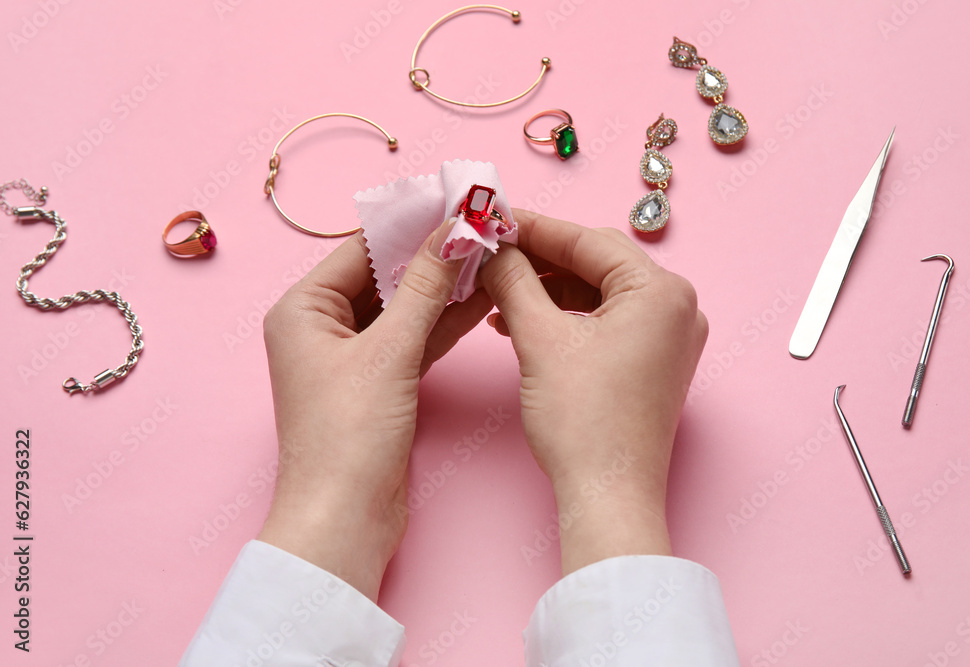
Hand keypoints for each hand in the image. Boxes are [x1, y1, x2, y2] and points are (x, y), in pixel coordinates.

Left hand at [257, 223, 491, 599]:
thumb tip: (454, 230)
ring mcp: (352, 357)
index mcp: (302, 310)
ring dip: (444, 285)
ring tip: (491, 253)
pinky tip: (480, 297)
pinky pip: (414, 338)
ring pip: (404, 307)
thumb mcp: (390, 352)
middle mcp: (321, 328)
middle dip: (432, 253)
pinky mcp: (379, 383)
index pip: (362, 247)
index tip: (454, 198)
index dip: (411, 222)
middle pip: (385, 274)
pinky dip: (444, 321)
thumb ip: (426, 287)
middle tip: (480, 224)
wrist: (345, 520)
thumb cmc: (345, 439)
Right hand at [479, 210, 707, 573]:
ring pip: (598, 293)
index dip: (534, 229)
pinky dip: (565, 318)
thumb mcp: (540, 339)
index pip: (589, 241)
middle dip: (539, 261)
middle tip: (492, 255)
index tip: (494, 219)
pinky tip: (523, 321)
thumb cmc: (585, 424)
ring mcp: (667, 338)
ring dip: (548, 290)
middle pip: (596, 264)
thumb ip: (514, 282)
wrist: (608, 497)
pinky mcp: (652, 363)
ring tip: (499, 294)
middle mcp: (675, 309)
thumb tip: (494, 249)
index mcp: (661, 292)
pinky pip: (605, 322)